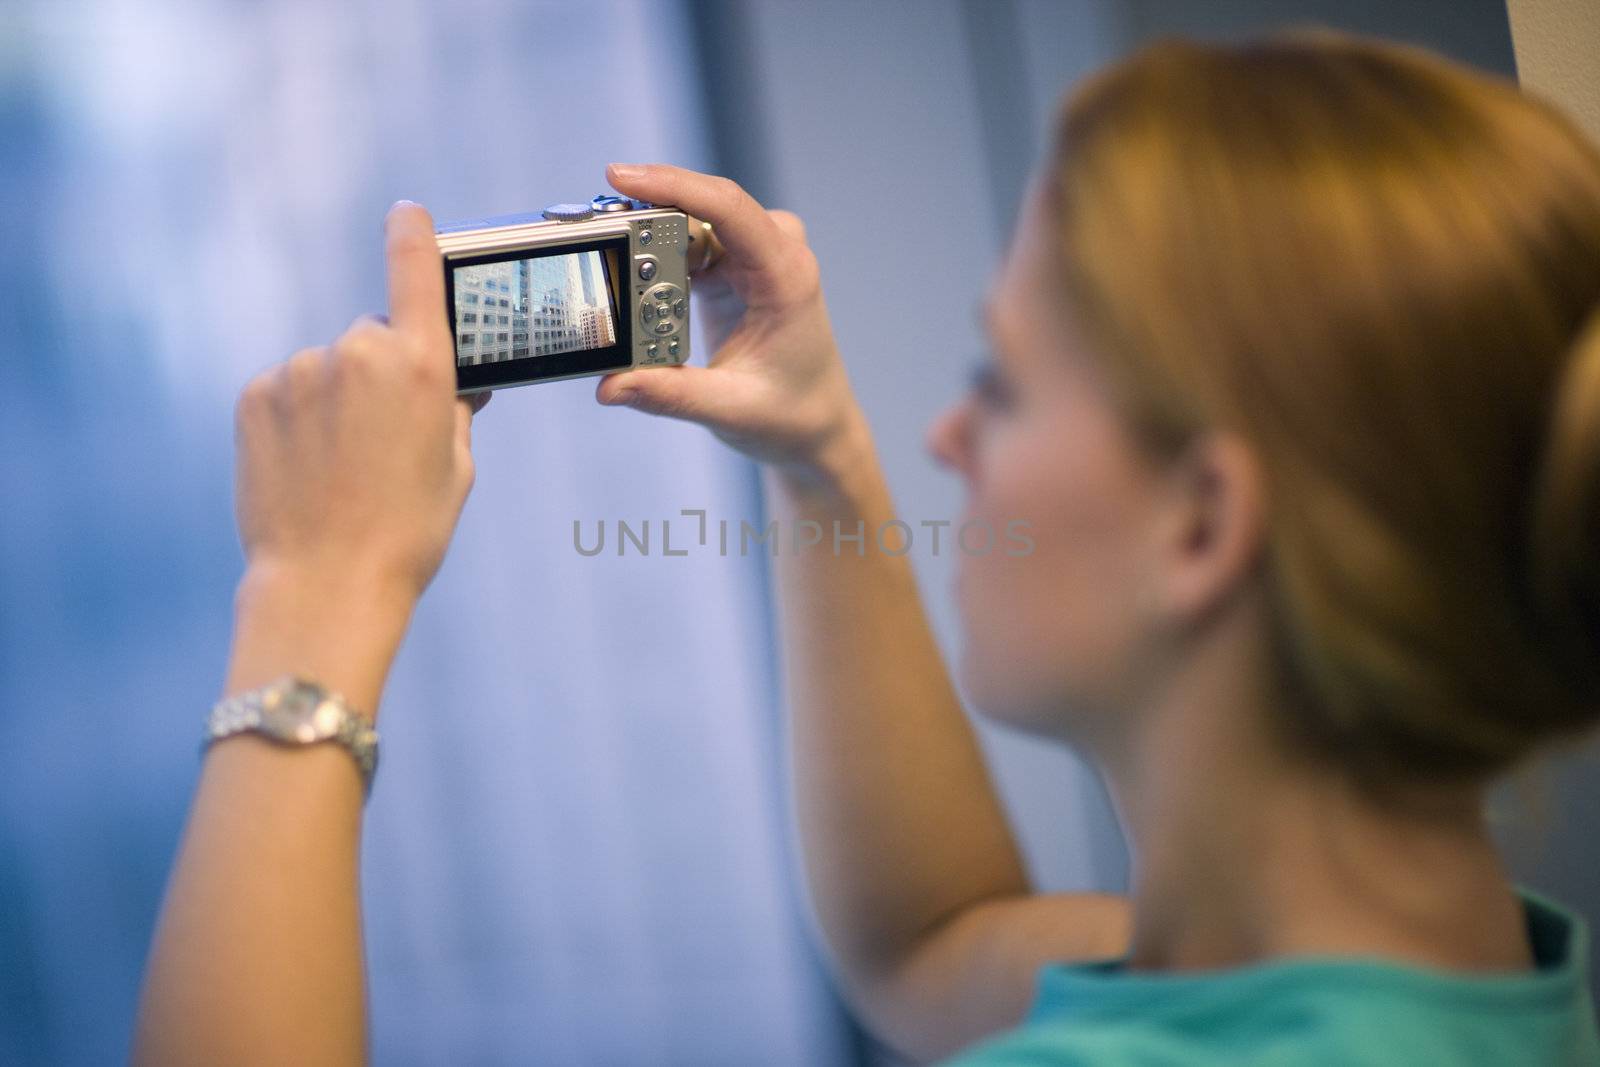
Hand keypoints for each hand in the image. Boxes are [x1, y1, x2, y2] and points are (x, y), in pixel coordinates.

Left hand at [233, 200, 485, 611]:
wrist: (328, 580)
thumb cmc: (408, 530)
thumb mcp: (455, 466)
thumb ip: (454, 408)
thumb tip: (456, 381)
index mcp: (421, 366)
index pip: (413, 269)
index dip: (411, 234)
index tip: (405, 214)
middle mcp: (358, 353)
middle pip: (372, 337)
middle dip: (380, 371)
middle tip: (384, 436)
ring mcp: (300, 371)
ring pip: (327, 369)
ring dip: (336, 399)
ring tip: (341, 465)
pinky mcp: (256, 395)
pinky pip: (286, 391)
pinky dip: (297, 418)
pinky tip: (307, 466)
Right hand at [596, 163, 864, 474]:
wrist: (815, 422)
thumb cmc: (789, 413)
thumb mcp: (729, 409)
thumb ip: (669, 395)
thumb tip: (608, 385)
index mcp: (785, 274)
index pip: (728, 206)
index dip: (674, 185)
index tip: (621, 177)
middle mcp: (773, 252)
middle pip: (700, 207)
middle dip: (644, 215)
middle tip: (592, 236)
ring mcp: (753, 254)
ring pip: (687, 223)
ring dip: (644, 239)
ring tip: (604, 261)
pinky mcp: (732, 265)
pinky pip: (683, 244)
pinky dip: (652, 257)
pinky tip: (627, 278)